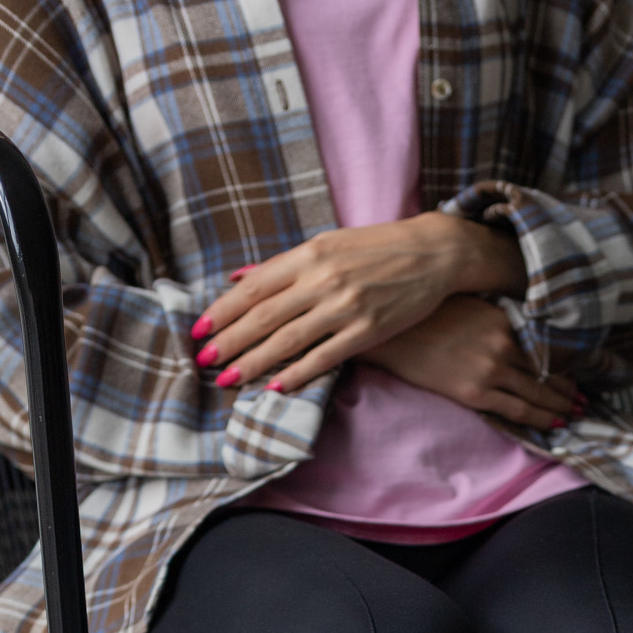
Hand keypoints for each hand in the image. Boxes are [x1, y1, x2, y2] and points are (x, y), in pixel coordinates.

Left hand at [190, 213, 525, 392]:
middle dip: (230, 342)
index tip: (200, 330)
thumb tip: (238, 277)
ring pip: (289, 340)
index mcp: (308, 255)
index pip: (254, 286)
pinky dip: (298, 374)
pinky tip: (277, 387)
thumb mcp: (326, 245)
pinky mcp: (369, 330)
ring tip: (230, 380)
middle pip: (264, 316)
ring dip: (255, 363)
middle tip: (205, 362)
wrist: (431, 253)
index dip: (223, 310)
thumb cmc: (375, 249)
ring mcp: (345, 306)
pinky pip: (325, 358)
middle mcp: (322, 279)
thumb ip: (283, 265)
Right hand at [369, 297, 579, 430]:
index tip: (580, 376)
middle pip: (547, 374)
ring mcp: (490, 371)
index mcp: (503, 322)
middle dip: (569, 391)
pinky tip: (553, 423)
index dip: (566, 366)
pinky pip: (516, 410)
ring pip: (537, 395)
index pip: (546, 349)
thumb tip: (520, 334)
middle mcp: (502, 346)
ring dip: (560, 407)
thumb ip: (499, 320)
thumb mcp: (471, 306)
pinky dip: (539, 418)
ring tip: (574, 415)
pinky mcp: (474, 393)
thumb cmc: (427, 315)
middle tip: (586, 403)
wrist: (392, 332)